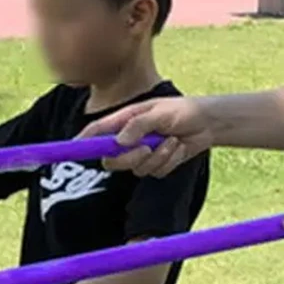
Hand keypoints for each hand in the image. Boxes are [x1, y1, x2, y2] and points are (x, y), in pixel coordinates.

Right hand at [83, 96, 214, 175]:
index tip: (75, 148)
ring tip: (172, 140)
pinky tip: (178, 147)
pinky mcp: (155, 164)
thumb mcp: (160, 112)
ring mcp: (141, 153)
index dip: (83, 141)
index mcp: (124, 121)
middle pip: (112, 160)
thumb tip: (119, 142)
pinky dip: (169, 161)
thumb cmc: (183, 111)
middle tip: (147, 148)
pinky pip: (155, 172)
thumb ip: (138, 126)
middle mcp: (129, 139)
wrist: (208, 123)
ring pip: (136, 168)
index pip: (96, 133)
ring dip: (157, 157)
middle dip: (129, 158)